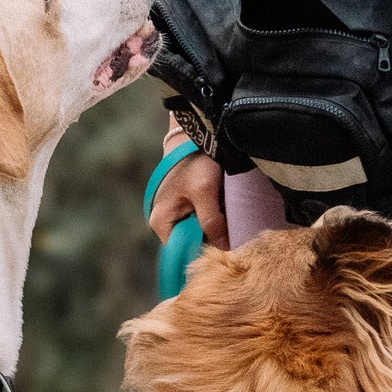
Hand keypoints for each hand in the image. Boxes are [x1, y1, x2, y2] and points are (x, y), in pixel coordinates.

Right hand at [148, 136, 228, 251]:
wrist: (194, 138)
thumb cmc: (194, 162)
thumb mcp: (204, 192)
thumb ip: (211, 222)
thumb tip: (224, 249)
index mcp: (161, 223)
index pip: (182, 253)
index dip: (203, 253)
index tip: (224, 250)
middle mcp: (164, 224)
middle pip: (191, 245)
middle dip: (211, 241)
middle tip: (231, 231)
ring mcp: (175, 217)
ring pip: (198, 235)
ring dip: (214, 230)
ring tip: (227, 217)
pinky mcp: (186, 210)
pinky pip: (201, 225)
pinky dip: (214, 221)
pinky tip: (223, 212)